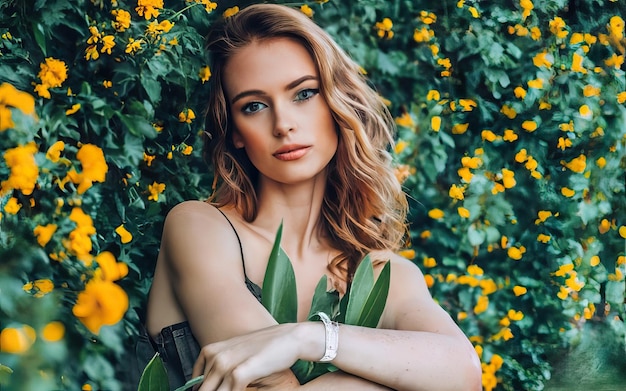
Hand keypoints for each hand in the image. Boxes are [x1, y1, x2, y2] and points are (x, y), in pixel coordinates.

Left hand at [192, 323, 312, 390]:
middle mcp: (215, 357)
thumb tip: (210, 384)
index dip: (200, 389)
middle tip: (228, 390)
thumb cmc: (266, 346)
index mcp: (211, 350)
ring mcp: (226, 365)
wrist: (289, 338)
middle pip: (203, 389)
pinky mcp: (239, 374)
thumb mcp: (237, 352)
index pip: (196, 381)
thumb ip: (222, 365)